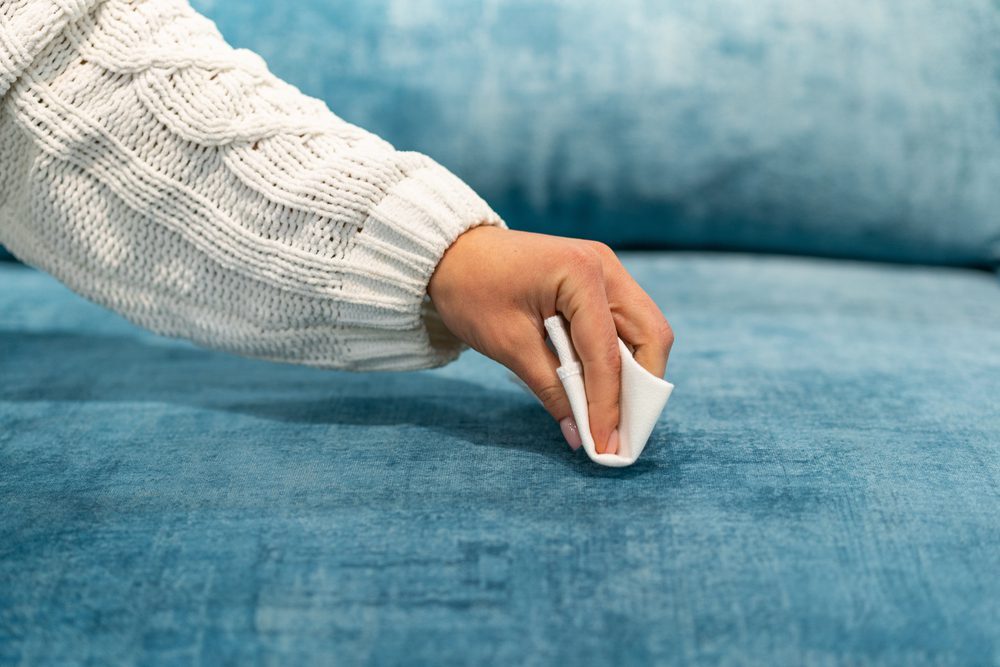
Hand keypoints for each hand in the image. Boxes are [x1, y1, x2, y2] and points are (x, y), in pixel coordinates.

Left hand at [427, 226, 673, 452]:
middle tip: (623, 432)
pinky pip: (625, 325)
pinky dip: (620, 358)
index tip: (606, 446)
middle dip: (642, 388)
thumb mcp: (508, 345)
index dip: (609, 404)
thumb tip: (580, 435)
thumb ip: (550, 389)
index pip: (608, 352)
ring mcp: (607, 270)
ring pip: (645, 331)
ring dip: (635, 375)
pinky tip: (602, 388)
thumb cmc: (472, 290)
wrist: (452, 254)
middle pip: (651, 335)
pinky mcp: (600, 281)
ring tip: (614, 416)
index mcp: (581, 273)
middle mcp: (605, 266)